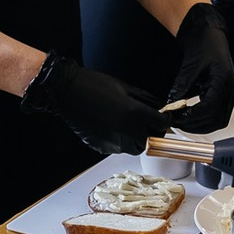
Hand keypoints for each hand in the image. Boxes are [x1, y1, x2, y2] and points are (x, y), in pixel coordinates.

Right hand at [23, 50, 169, 154]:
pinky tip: (113, 127)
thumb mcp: (125, 87)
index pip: (161, 124)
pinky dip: (120, 140)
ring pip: (133, 147)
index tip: (164, 117)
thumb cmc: (94, 85)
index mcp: (134, 114)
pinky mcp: (101, 146)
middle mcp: (125, 131)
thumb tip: (158, 106)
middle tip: (147, 122)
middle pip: (149, 141)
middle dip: (150, 132)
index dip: (165, 120)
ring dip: (136, 138)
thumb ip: (145, 99)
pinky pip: (117, 148)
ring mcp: (112, 142)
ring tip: (128, 124)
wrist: (67, 92)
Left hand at [168, 4, 233, 131]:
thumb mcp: (191, 64)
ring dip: (201, 124)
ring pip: (219, 120)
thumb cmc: (205, 43)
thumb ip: (182, 84)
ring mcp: (228, 93)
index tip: (178, 118)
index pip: (210, 108)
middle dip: (196, 125)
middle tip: (178, 123)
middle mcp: (230, 89)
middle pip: (217, 119)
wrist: (209, 33)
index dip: (193, 116)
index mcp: (223, 81)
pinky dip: (204, 118)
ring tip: (183, 121)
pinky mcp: (223, 94)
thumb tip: (171, 102)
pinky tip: (190, 114)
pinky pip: (217, 113)